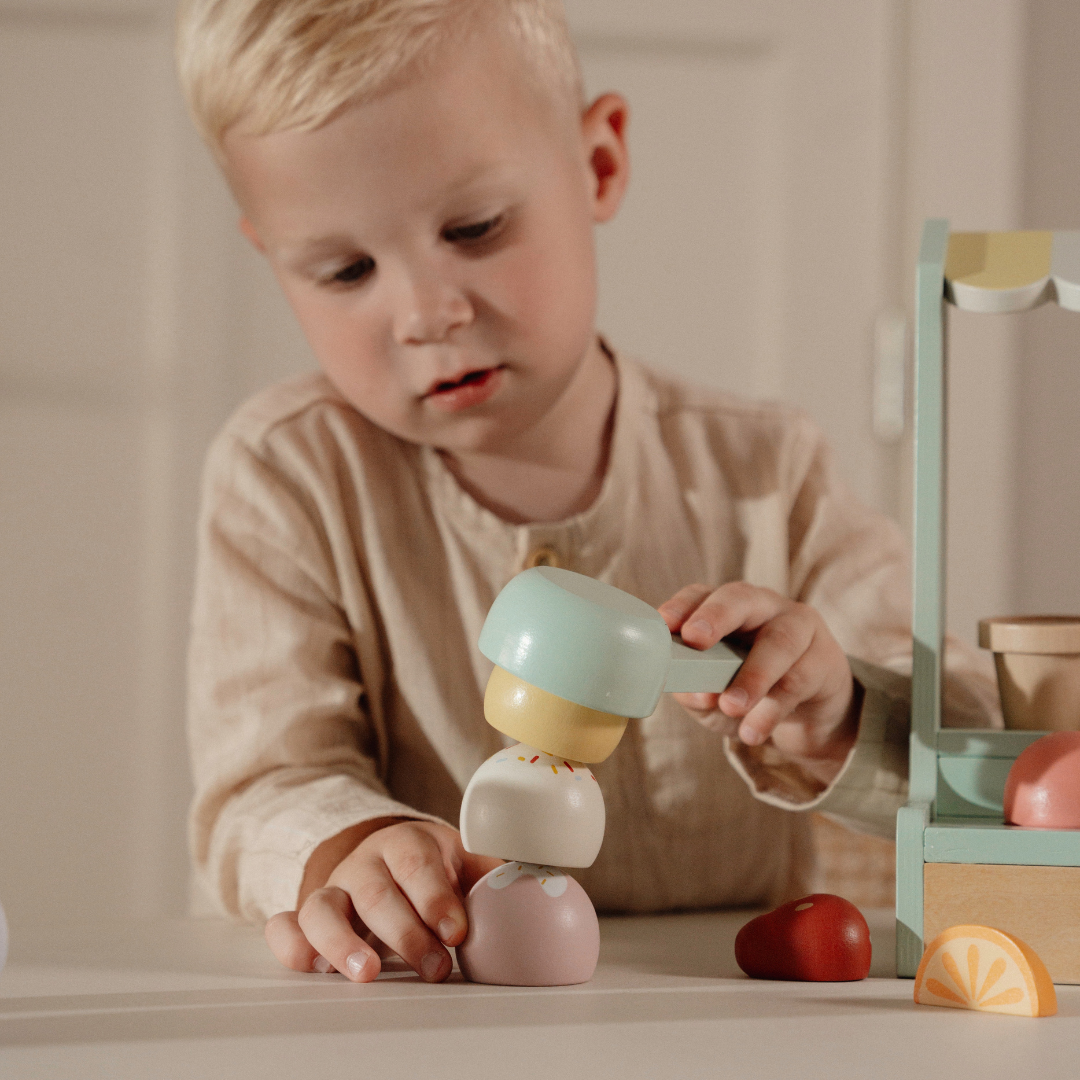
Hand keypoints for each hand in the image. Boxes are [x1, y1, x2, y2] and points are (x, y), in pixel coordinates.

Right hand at [264, 818, 501, 982]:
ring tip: (370, 974)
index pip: (416, 863)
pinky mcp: (307, 919)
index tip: (456, 931)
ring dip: (343, 941)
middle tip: (435, 967)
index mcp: (406, 843)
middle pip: (375, 891)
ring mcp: (332, 890)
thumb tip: (537, 884)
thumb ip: (492, 876)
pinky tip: (309, 967)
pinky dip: (290, 945)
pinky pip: (286, 926)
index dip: (434, 895)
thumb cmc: (433, 870)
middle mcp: (364, 863)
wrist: (386, 858)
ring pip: (323, 907)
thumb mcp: (463, 863)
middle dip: (405, 932)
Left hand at [658, 582, 859, 763]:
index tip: (665, 624)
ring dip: (752, 676)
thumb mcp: (713, 697)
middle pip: (740, 599)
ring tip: (732, 707)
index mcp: (724, 609)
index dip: (681, 606)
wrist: (806, 717)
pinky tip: (753, 731)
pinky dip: (772, 709)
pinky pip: (799, 679)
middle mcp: (761, 607)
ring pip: (778, 641)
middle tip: (695, 640)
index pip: (700, 595)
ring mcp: (797, 627)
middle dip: (715, 616)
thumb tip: (695, 693)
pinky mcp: (825, 657)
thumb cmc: (748, 694)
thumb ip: (696, 693)